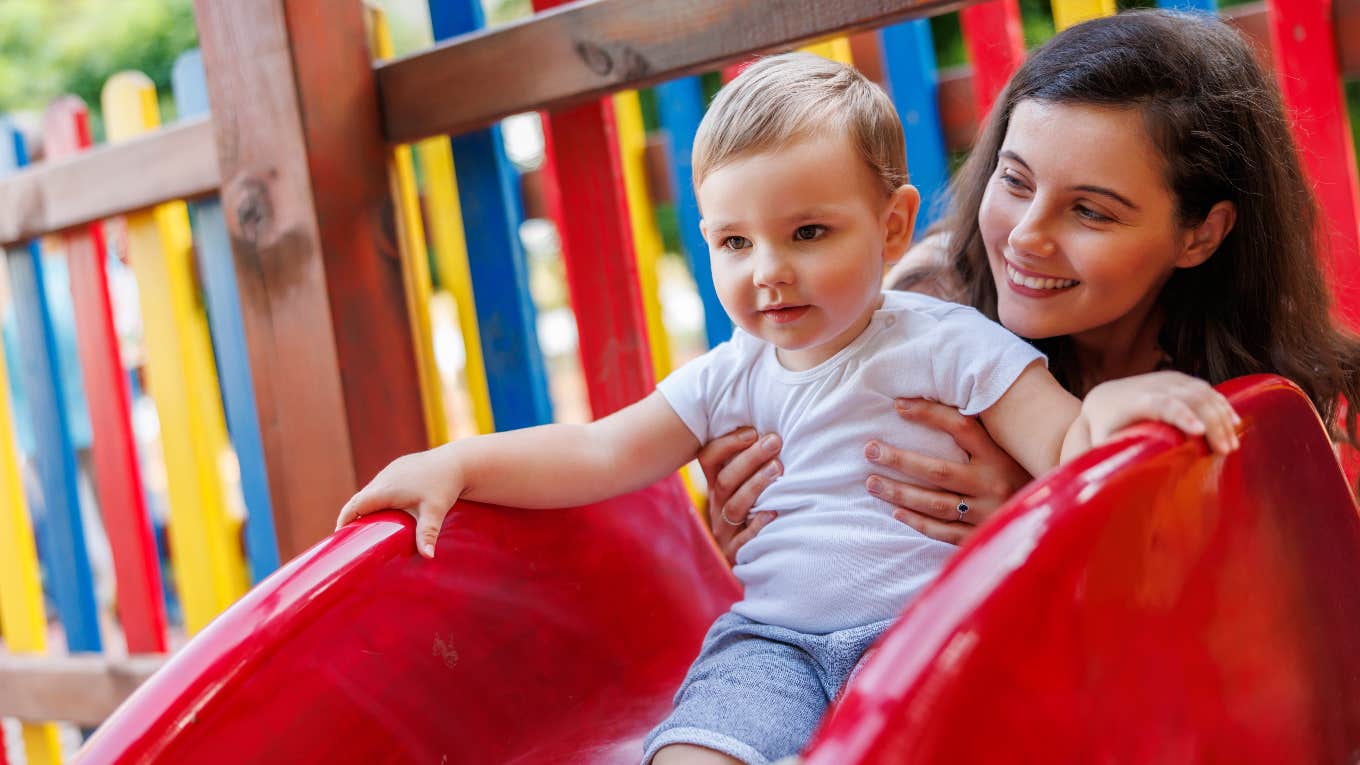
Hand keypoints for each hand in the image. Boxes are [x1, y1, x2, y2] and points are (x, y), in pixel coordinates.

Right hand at [335, 445, 463, 558]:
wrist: (458, 461)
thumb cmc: (445, 486)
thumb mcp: (435, 511)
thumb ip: (427, 534)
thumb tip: (428, 557)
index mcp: (386, 489)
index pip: (355, 506)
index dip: (344, 520)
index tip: (339, 535)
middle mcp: (384, 477)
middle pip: (360, 499)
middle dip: (352, 516)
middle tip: (349, 537)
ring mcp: (392, 470)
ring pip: (371, 491)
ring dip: (365, 506)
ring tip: (364, 527)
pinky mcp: (400, 467)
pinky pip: (382, 484)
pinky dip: (377, 498)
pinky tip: (384, 510)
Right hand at [695, 427, 781, 564]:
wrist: (752, 559)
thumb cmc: (756, 514)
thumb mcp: (747, 487)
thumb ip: (752, 463)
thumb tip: (772, 431)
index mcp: (716, 487)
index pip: (708, 459)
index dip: (727, 444)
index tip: (752, 432)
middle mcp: (716, 506)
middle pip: (725, 480)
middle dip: (750, 459)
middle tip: (774, 442)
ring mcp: (724, 531)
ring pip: (735, 506)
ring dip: (756, 484)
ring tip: (778, 468)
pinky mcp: (735, 554)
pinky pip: (744, 540)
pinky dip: (758, 525)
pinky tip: (773, 512)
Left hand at [865, 398, 1030, 544]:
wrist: (1059, 518)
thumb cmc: (1026, 475)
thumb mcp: (1012, 450)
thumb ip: (983, 433)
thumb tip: (944, 405)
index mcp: (1000, 456)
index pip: (961, 427)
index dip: (929, 414)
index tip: (898, 406)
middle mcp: (992, 483)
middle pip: (937, 470)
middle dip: (899, 460)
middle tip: (869, 449)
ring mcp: (986, 513)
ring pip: (934, 503)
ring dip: (899, 492)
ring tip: (871, 482)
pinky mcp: (981, 537)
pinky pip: (943, 530)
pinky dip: (918, 521)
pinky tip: (895, 511)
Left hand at [1083, 371, 1239, 453]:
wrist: (1103, 398)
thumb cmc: (1104, 430)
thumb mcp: (1105, 446)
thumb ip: (1119, 461)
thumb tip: (1131, 492)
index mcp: (1134, 401)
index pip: (1161, 402)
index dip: (1182, 415)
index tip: (1199, 432)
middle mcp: (1153, 385)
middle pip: (1190, 398)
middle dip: (1211, 423)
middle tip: (1226, 451)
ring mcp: (1167, 379)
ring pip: (1202, 392)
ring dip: (1221, 416)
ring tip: (1231, 445)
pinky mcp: (1178, 379)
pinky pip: (1205, 389)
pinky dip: (1221, 405)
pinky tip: (1233, 424)